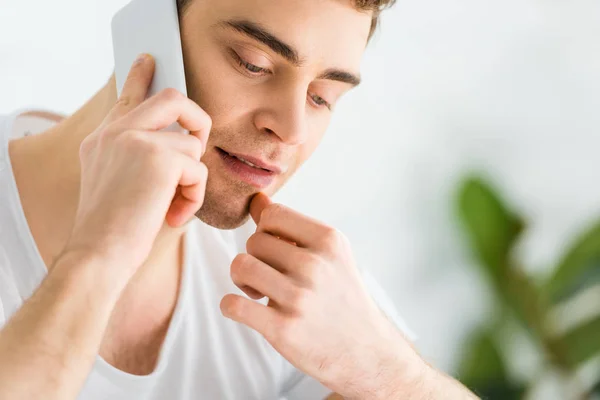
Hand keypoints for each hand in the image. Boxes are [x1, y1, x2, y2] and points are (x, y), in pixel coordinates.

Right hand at [65, 53, 210, 280]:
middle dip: (197, 119)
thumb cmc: (113, 230)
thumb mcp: (117, 184)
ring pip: (192, 145)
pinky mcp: (158, 157)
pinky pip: (199, 169)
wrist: (97, 255)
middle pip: (172, 98)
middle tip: (198, 140)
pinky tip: (174, 215)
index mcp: (104, 138)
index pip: (127, 97)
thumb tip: (180, 147)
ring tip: (173, 205)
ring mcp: (136, 139)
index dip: (141, 77)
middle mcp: (117, 131)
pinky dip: (194, 196)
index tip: (149, 60)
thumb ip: (138, 157)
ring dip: (192, 180)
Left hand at [220, 193, 418, 398]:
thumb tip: (256, 199)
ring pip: (240, 266)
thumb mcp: (329, 255)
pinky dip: (231, 306)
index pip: (273, 214)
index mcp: (329, 241)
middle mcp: (315, 265)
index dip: (266, 231)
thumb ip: (291, 227)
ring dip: (242, 280)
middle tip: (270, 277)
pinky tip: (246, 310)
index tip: (276, 251)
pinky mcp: (283, 329)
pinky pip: (232, 304)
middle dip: (256, 258)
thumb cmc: (342, 297)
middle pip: (254, 241)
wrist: (364, 351)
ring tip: (258, 292)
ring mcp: (299, 298)